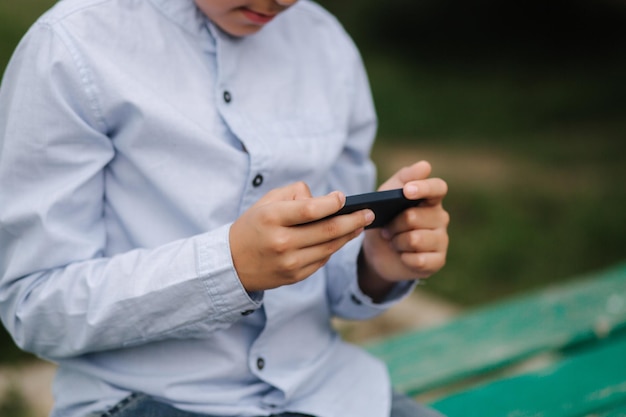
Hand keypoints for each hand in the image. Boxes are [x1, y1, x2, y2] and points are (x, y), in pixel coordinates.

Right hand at [229, 182, 374, 291]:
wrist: (232, 263)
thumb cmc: (254, 225)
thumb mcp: (266, 202)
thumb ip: (295, 194)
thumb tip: (325, 200)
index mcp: (272, 219)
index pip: (310, 210)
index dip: (332, 203)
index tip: (343, 197)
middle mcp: (282, 242)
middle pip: (328, 231)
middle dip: (353, 220)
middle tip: (369, 213)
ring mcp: (290, 263)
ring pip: (330, 247)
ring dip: (349, 235)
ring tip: (360, 224)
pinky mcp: (295, 276)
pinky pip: (322, 260)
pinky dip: (333, 248)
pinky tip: (341, 238)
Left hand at [360, 161, 448, 298]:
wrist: (378, 252)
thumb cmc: (385, 219)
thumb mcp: (386, 196)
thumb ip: (403, 178)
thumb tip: (425, 166)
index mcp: (430, 199)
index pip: (438, 188)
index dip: (424, 188)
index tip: (407, 191)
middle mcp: (440, 218)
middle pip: (414, 217)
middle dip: (394, 224)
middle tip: (388, 229)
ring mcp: (441, 240)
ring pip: (415, 239)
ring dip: (397, 242)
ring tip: (394, 242)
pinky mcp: (438, 261)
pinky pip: (419, 260)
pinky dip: (404, 258)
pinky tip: (403, 256)